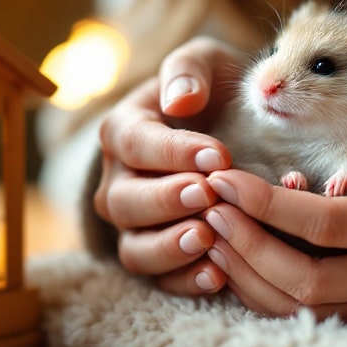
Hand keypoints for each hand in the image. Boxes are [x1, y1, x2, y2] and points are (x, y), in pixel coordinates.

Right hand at [89, 37, 246, 295]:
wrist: (230, 130)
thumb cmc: (213, 94)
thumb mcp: (205, 64)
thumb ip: (188, 71)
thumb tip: (180, 101)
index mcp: (122, 131)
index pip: (136, 144)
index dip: (173, 153)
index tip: (218, 155)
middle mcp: (116, 182)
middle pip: (125, 201)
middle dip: (167, 201)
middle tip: (209, 195)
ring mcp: (133, 226)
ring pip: (135, 248)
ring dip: (170, 248)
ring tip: (208, 239)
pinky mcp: (156, 258)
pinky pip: (159, 280)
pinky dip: (184, 281)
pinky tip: (218, 276)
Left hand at [201, 92, 346, 317]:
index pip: (327, 226)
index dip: (267, 204)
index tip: (224, 176)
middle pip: (307, 281)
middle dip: (247, 244)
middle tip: (209, 204)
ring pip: (307, 309)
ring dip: (252, 275)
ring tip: (212, 231)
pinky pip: (317, 313)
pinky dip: (271, 292)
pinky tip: (240, 256)